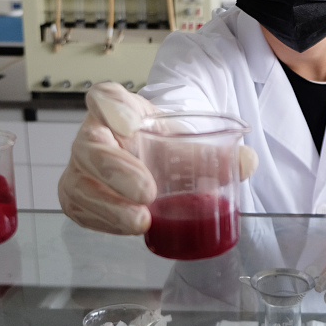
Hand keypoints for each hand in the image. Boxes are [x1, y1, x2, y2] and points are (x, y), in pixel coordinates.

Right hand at [58, 82, 257, 234]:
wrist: (152, 161)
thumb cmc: (164, 145)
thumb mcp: (189, 141)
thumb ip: (219, 152)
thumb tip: (247, 162)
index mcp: (118, 108)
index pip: (104, 97)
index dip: (112, 108)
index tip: (132, 124)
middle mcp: (94, 133)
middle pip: (90, 146)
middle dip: (117, 171)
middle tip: (148, 192)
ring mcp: (82, 167)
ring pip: (78, 184)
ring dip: (110, 207)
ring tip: (142, 221)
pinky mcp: (79, 194)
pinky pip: (81, 210)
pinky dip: (106, 222)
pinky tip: (130, 228)